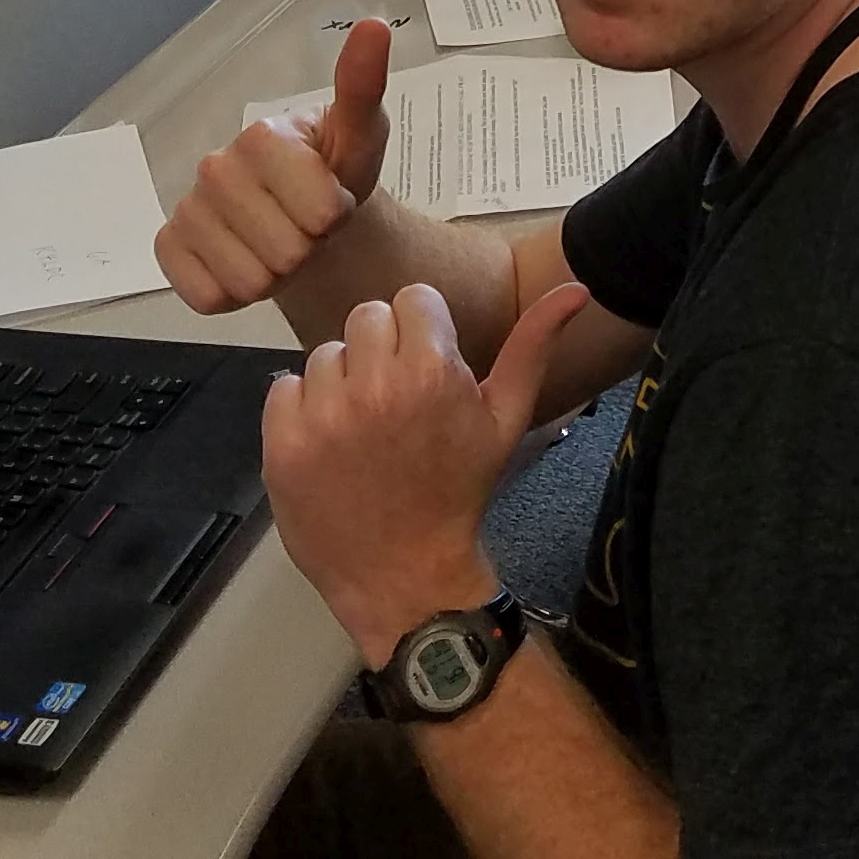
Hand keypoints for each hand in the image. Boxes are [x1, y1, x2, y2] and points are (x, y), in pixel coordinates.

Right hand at [156, 16, 394, 313]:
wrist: (305, 217)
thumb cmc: (334, 174)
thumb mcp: (362, 137)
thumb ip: (363, 87)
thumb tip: (373, 26)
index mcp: (261, 136)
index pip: (319, 211)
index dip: (336, 218)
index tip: (334, 204)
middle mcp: (214, 167)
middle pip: (284, 250)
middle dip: (308, 249)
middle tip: (308, 229)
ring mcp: (187, 209)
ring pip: (248, 279)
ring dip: (276, 276)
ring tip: (281, 245)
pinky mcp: (168, 248)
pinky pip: (206, 295)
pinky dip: (234, 295)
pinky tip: (245, 264)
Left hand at [262, 279, 589, 664]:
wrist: (404, 572)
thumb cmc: (458, 489)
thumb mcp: (506, 418)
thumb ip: (534, 345)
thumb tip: (576, 286)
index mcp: (432, 370)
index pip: (413, 299)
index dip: (422, 332)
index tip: (426, 369)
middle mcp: (374, 384)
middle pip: (367, 317)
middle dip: (382, 349)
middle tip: (395, 398)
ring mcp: (322, 415)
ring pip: (325, 353)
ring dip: (342, 380)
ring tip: (362, 426)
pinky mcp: (282, 444)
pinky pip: (282, 388)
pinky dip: (302, 410)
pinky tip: (329, 443)